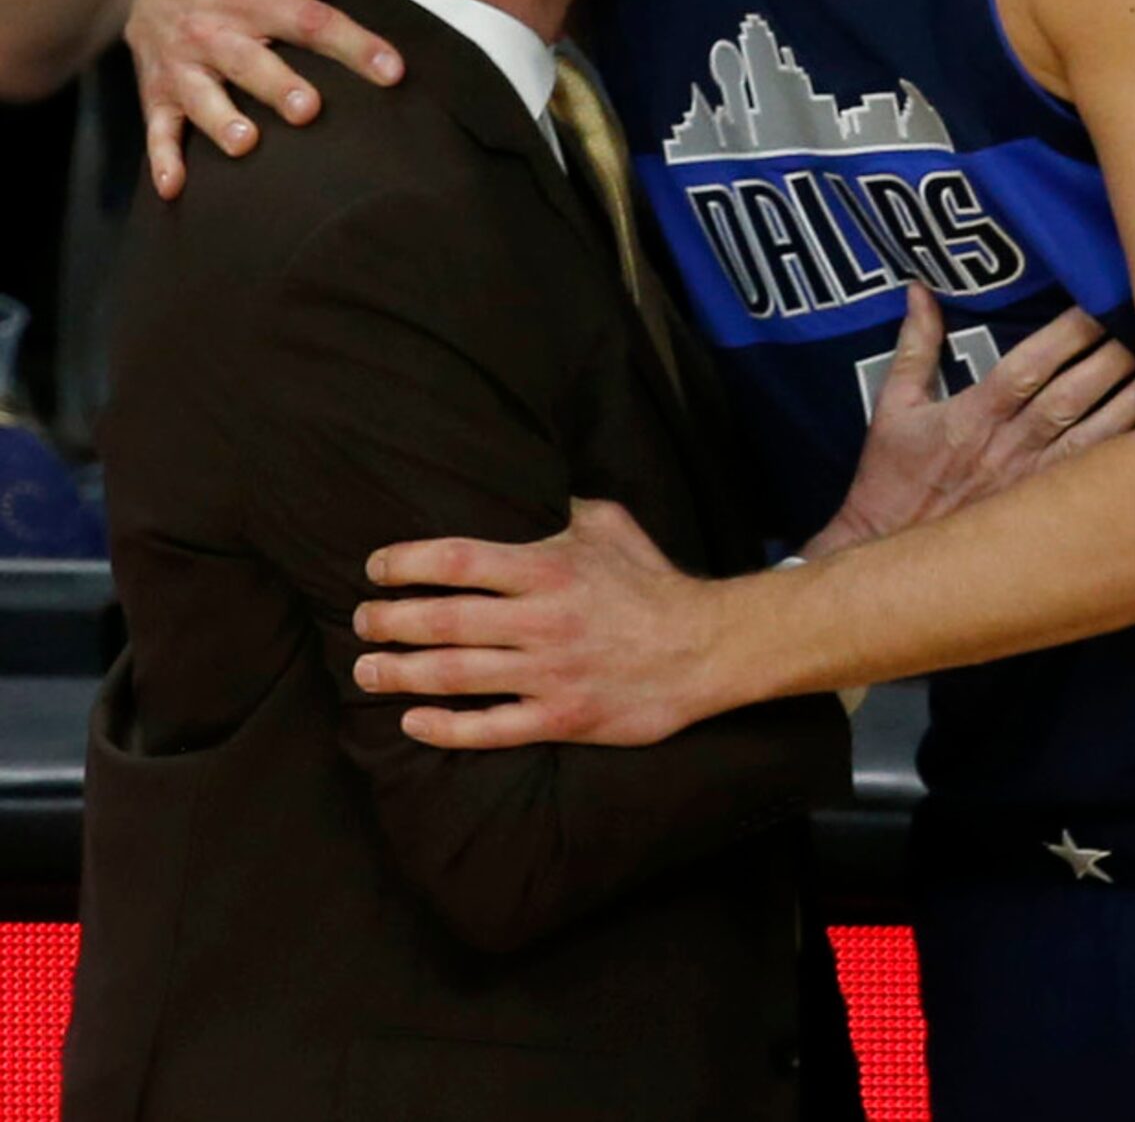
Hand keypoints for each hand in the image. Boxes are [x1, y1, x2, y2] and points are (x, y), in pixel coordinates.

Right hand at [126, 0, 403, 197]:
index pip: (308, 20)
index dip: (351, 44)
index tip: (392, 71)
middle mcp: (212, 31)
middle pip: (250, 61)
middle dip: (278, 86)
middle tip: (308, 110)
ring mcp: (182, 66)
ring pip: (202, 97)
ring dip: (222, 121)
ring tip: (246, 143)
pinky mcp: (158, 93)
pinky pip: (158, 127)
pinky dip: (162, 158)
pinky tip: (173, 187)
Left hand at [353, 500, 719, 748]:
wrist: (704, 647)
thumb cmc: (651, 580)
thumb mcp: (608, 523)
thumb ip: (561, 504)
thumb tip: (529, 475)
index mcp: (547, 568)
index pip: (457, 560)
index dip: (407, 563)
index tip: (375, 568)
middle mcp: (541, 620)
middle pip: (444, 620)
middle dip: (391, 621)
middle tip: (360, 622)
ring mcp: (549, 674)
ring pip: (456, 675)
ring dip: (402, 674)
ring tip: (367, 671)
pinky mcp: (562, 718)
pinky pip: (491, 729)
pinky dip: (446, 729)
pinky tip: (413, 723)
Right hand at [807, 285, 1134, 554]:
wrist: (887, 549)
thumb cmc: (891, 478)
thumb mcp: (893, 406)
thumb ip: (915, 346)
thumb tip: (919, 290)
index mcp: (972, 417)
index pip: (1026, 368)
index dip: (1064, 336)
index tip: (1095, 300)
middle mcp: (1007, 448)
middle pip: (1069, 397)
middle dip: (1109, 358)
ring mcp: (1032, 483)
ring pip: (1093, 437)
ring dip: (1130, 403)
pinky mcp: (1047, 511)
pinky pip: (1095, 478)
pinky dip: (1127, 454)